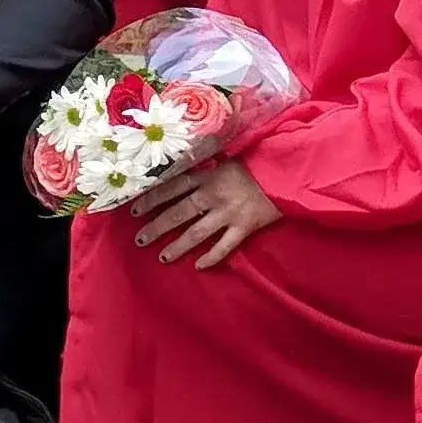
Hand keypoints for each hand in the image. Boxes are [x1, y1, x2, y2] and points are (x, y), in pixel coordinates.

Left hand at [126, 160, 279, 270]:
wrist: (286, 171)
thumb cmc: (256, 161)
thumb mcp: (228, 156)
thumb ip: (207, 161)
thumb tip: (186, 160)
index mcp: (208, 175)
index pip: (172, 187)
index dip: (152, 198)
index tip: (135, 209)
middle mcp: (213, 195)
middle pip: (178, 213)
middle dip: (157, 227)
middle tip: (140, 240)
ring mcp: (228, 213)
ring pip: (197, 234)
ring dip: (177, 246)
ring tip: (162, 257)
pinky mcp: (245, 227)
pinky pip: (225, 246)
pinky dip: (211, 257)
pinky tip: (198, 266)